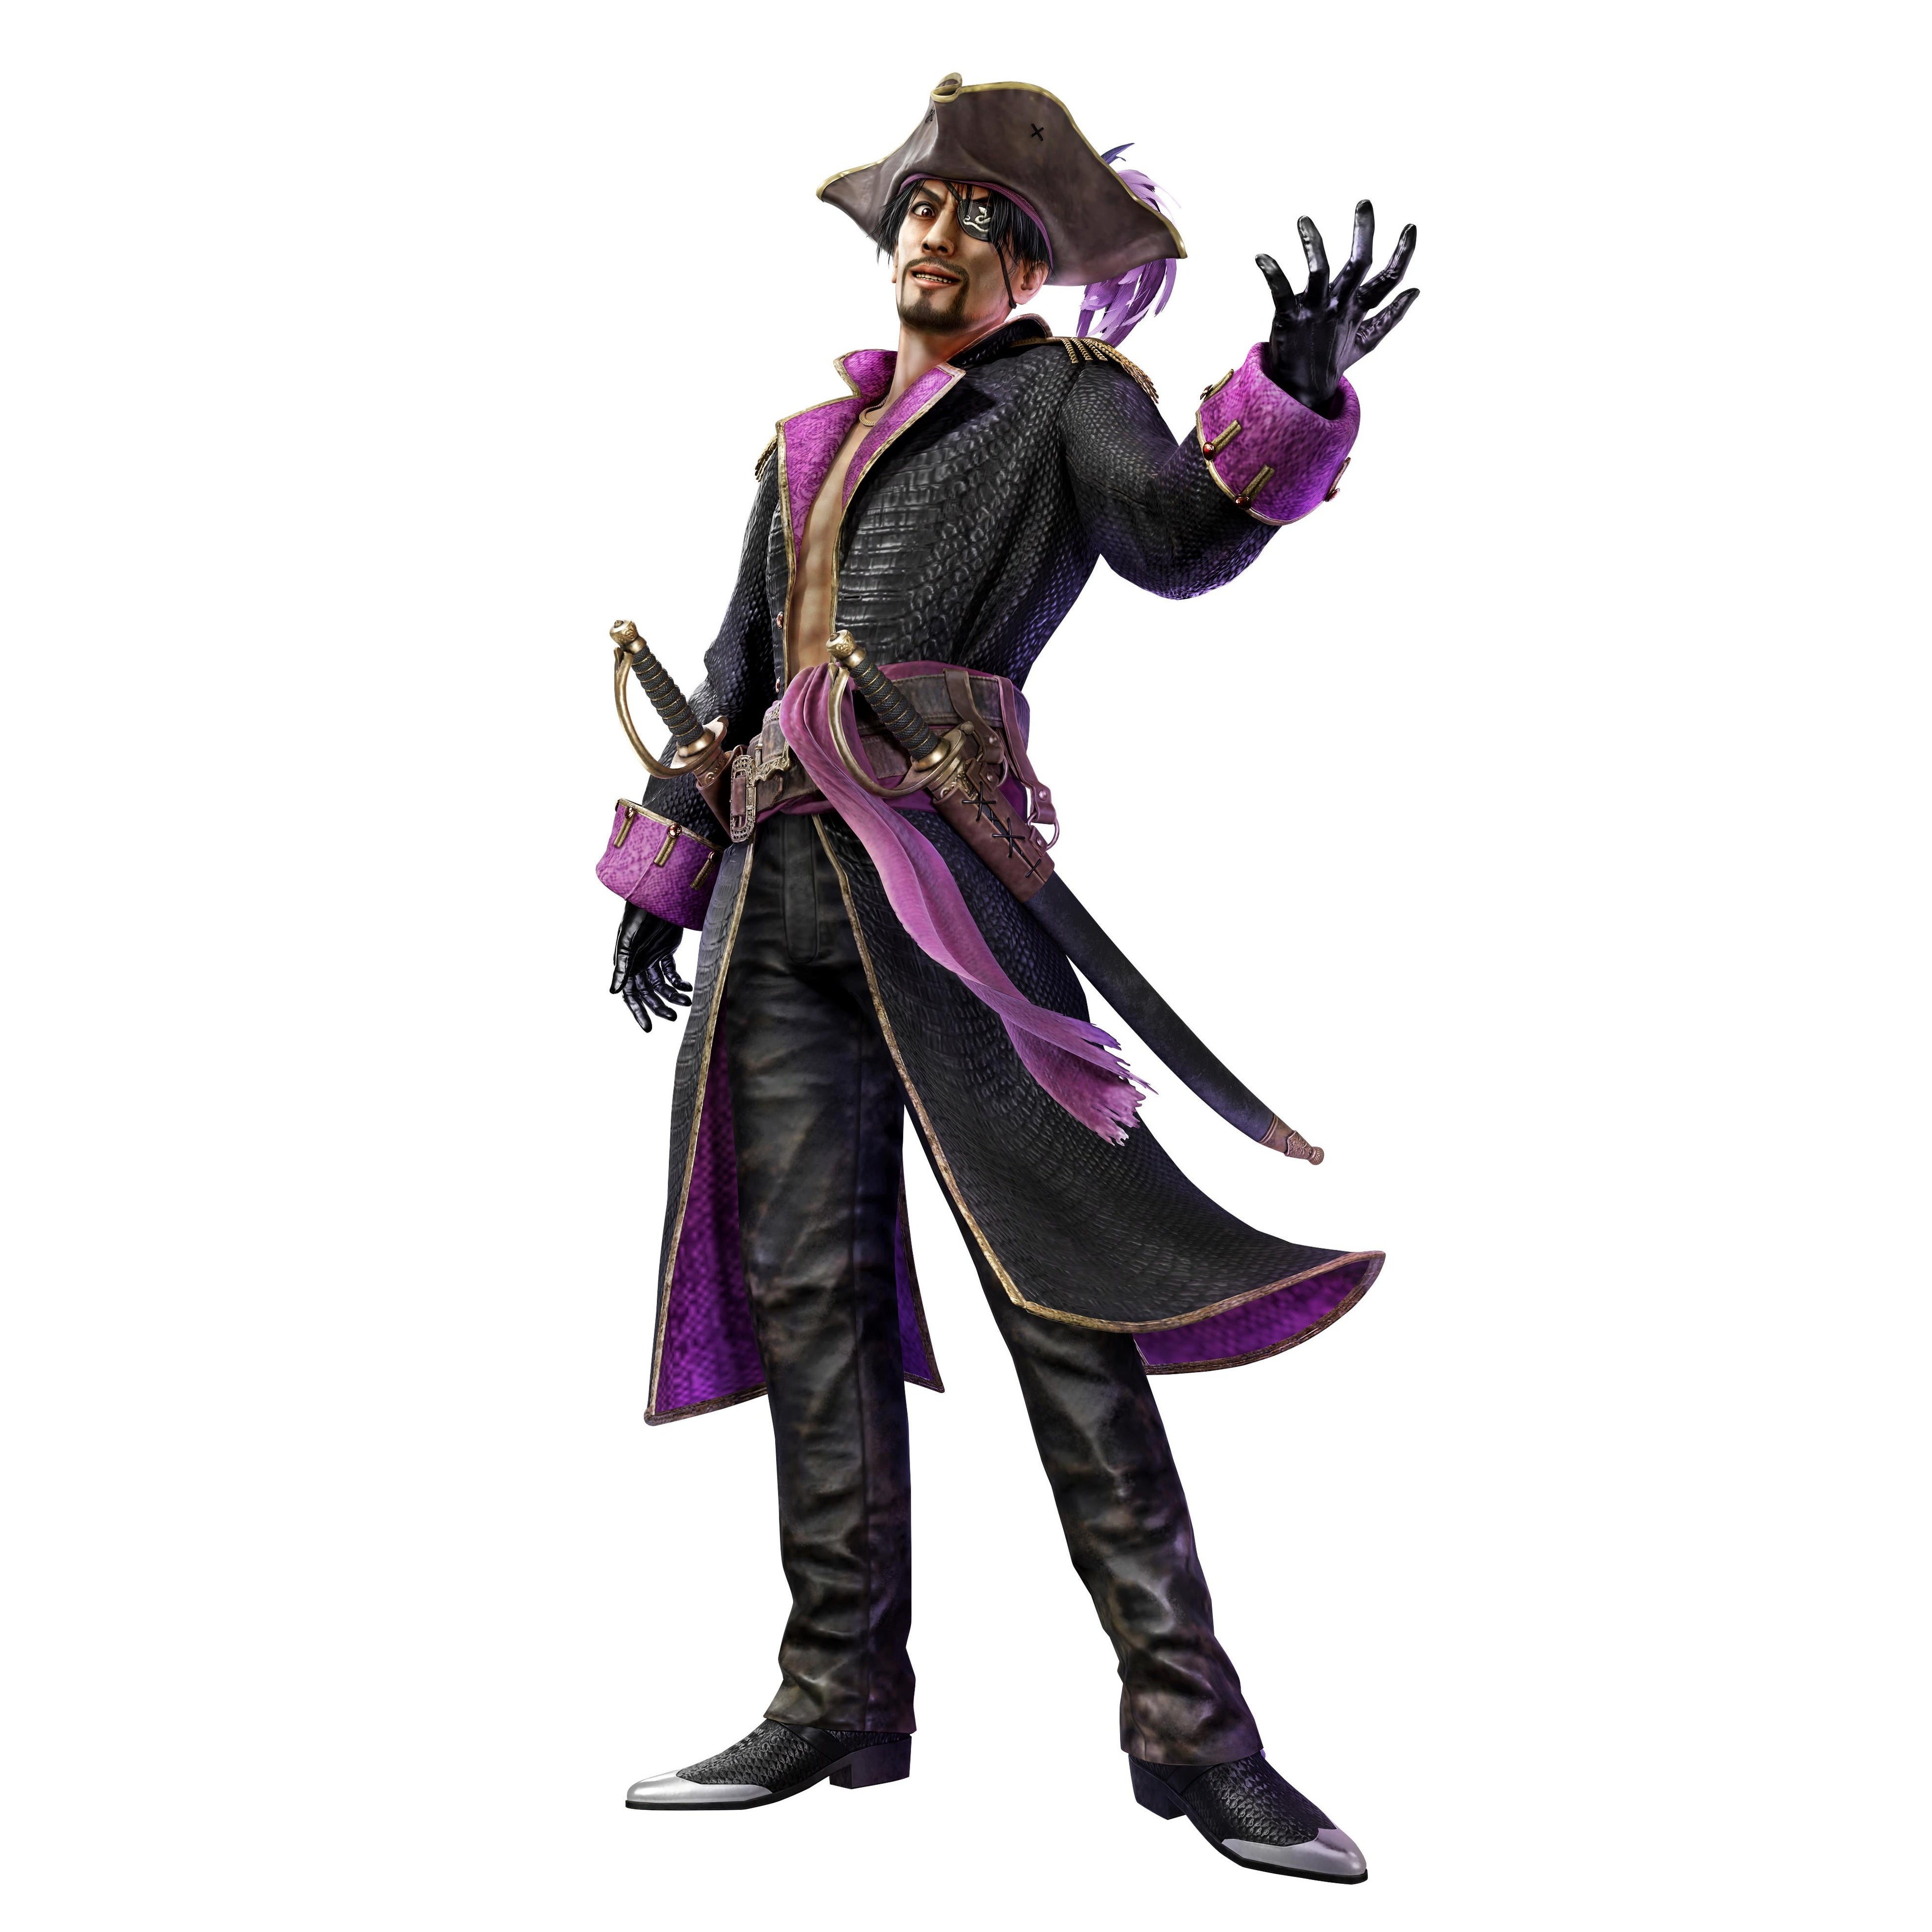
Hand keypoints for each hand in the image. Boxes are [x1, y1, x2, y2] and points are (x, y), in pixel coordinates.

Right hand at [611, 904, 691, 1032]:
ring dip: (673, 995)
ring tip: (687, 1002)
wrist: (656, 894)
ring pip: (662, 984)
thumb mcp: (628, 940)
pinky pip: (672, 972)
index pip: (631, 994)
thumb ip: (622, 966)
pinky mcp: (666, 950)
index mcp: (626, 963)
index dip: (638, 1011)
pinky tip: (689, 987)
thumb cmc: (637, 914)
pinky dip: (680, 981)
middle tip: (674, 1017)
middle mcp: (638, 963)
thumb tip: (614, 993)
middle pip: (648, 992)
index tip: (648, 1028)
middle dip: (660, 1006)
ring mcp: (652, 957)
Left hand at [1258, 203, 1418, 416]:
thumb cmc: (1333, 360)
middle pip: (1358, 265)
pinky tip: (1261, 257)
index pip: (1387, 280)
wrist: (1302, 392)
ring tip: (1303, 220)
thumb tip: (1416, 290)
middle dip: (1363, 233)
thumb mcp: (1367, 340)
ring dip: (1312, 243)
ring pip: (1319, 271)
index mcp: (1358, 309)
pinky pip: (1280, 291)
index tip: (1411, 227)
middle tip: (1364, 203)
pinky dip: (1272, 273)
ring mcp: (1314, 312)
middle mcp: (1339, 306)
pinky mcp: (1288, 318)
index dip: (1402, 255)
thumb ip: (1391, 315)